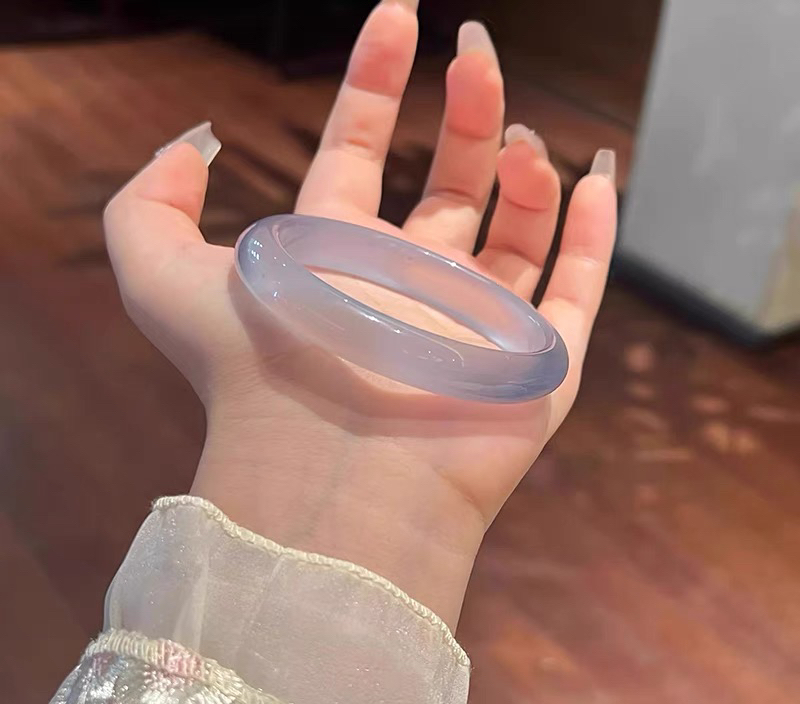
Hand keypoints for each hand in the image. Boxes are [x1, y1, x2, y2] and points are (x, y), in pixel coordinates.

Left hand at [103, 0, 616, 627]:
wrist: (338, 469)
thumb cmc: (257, 372)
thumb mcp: (164, 277)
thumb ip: (150, 205)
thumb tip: (191, 143)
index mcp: (338, 259)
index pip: (358, 155)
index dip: (374, 85)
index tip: (397, 17)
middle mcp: (408, 289)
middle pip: (449, 186)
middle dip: (467, 112)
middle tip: (478, 50)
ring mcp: (476, 326)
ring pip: (515, 236)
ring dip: (526, 172)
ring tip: (521, 136)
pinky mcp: (536, 362)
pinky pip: (576, 290)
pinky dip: (592, 234)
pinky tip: (597, 177)